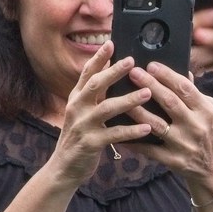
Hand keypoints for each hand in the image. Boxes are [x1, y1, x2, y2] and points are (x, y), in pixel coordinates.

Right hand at [53, 42, 152, 182]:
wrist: (64, 168)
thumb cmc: (80, 137)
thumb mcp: (83, 114)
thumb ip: (95, 97)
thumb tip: (114, 76)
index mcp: (76, 98)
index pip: (87, 73)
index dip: (99, 57)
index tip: (111, 42)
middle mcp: (76, 108)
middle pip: (96, 85)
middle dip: (114, 71)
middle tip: (133, 61)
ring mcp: (82, 125)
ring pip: (107, 108)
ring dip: (129, 100)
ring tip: (148, 93)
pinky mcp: (90, 143)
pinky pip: (113, 134)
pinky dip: (131, 131)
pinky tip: (147, 128)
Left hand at [117, 61, 212, 194]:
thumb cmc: (210, 133)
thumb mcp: (210, 110)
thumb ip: (195, 92)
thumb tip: (182, 71)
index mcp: (205, 110)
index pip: (185, 88)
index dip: (167, 75)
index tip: (150, 65)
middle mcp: (195, 126)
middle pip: (169, 102)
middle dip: (149, 85)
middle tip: (133, 72)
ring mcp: (183, 144)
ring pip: (156, 124)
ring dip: (138, 111)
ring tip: (121, 98)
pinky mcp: (173, 160)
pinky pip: (150, 149)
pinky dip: (134, 140)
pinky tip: (118, 130)